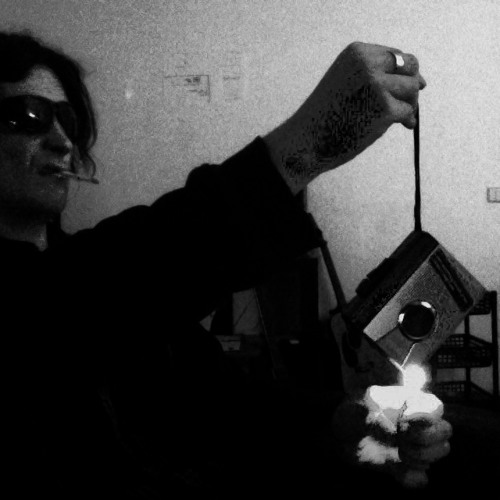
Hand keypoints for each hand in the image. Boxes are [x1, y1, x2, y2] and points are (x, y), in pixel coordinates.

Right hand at [264, 42, 425, 193]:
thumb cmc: (326, 116)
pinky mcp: (385, 110)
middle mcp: (367, 65)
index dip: (401, 73)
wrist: (307, 142)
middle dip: (411, 86)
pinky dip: (406, 120)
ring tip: (399, 117)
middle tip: (404, 103)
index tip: (394, 90)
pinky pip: (408, 111)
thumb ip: (376, 75)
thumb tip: (421, 82)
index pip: (395, 55)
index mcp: (357, 53)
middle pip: (410, 68)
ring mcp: (377, 87)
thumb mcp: (346, 82)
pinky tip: (400, 126)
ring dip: (409, 104)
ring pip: (412, 89)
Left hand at [331, 385, 451, 488]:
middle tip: (401, 440)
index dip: (426, 417)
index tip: (403, 423)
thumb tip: (403, 422)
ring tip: (398, 453)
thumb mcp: (359, 407)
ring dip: (421, 457)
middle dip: (426, 439)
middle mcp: (417, 423)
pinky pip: (422, 478)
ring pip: (439, 453)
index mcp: (408, 401)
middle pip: (445, 431)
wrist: (336, 437)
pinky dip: (411, 477)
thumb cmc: (349, 413)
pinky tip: (395, 471)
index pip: (436, 406)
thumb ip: (382, 412)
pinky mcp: (406, 467)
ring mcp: (414, 445)